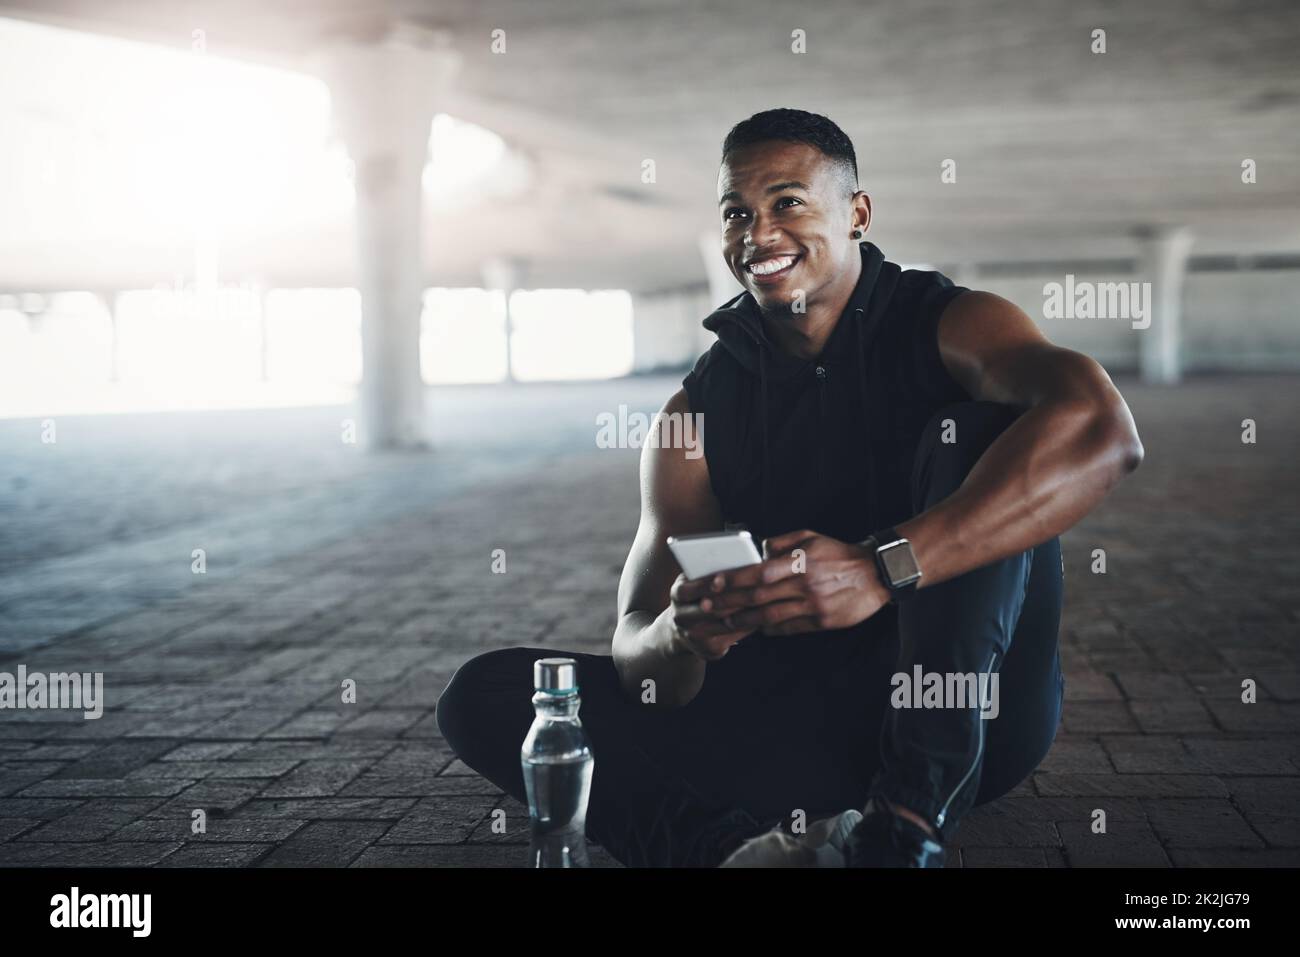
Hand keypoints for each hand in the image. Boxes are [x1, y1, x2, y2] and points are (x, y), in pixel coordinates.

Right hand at [666, 572, 757, 660]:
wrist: (683, 630)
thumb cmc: (699, 594)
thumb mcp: (696, 580)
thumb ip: (710, 570)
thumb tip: (738, 560)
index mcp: (677, 594)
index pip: (689, 589)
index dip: (706, 584)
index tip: (723, 578)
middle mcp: (680, 617)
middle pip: (710, 609)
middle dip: (734, 598)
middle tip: (756, 588)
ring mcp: (694, 636)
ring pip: (725, 624)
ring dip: (745, 612)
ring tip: (764, 600)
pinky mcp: (710, 650)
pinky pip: (734, 636)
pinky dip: (749, 625)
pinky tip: (763, 615)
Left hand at [704, 529, 890, 635]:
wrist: (876, 574)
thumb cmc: (839, 554)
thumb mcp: (811, 537)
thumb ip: (781, 543)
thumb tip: (756, 551)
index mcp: (799, 562)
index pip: (758, 573)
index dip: (733, 580)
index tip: (713, 584)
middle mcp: (804, 585)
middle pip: (758, 597)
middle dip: (729, 603)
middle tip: (708, 607)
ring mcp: (813, 606)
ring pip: (770, 617)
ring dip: (745, 621)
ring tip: (726, 622)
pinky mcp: (822, 622)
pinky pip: (789, 628)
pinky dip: (770, 629)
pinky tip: (756, 628)